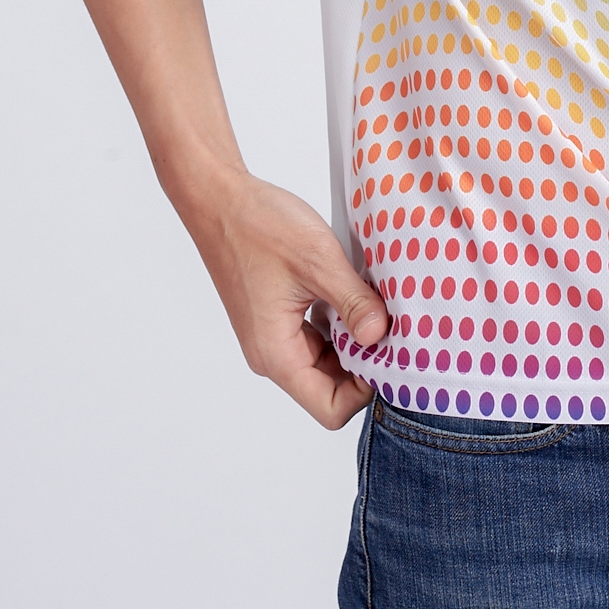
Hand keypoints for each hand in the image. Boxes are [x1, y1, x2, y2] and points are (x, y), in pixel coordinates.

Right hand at [180, 169, 389, 428]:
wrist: (218, 198)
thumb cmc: (256, 226)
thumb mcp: (317, 261)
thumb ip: (353, 302)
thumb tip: (380, 335)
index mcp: (277, 354)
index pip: (330, 409)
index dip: (364, 390)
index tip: (389, 353)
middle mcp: (272, 354)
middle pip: (330, 387)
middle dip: (364, 362)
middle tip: (391, 326)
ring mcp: (272, 335)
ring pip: (325, 360)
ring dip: (352, 339)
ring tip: (372, 304)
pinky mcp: (275, 316)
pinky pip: (315, 335)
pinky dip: (337, 321)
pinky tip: (351, 291)